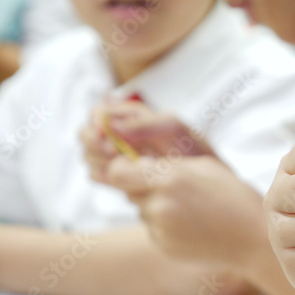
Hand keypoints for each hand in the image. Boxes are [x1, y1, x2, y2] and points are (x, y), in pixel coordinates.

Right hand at [81, 102, 214, 183]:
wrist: (207, 178)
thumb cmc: (195, 148)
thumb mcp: (174, 129)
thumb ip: (143, 124)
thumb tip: (109, 125)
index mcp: (132, 117)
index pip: (98, 113)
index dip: (95, 123)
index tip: (105, 136)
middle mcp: (121, 135)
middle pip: (87, 135)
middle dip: (93, 144)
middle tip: (114, 154)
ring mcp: (120, 157)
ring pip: (90, 156)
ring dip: (99, 161)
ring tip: (124, 167)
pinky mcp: (122, 177)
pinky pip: (99, 176)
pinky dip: (104, 177)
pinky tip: (122, 180)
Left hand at [106, 155, 262, 268]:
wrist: (251, 236)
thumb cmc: (232, 194)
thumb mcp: (204, 165)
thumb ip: (168, 164)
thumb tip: (137, 163)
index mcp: (170, 178)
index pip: (118, 171)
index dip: (121, 169)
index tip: (131, 169)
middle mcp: (160, 204)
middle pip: (129, 192)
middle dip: (143, 188)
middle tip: (174, 190)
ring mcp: (161, 229)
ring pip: (142, 211)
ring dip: (156, 208)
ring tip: (189, 210)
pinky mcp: (163, 246)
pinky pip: (152, 230)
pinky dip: (165, 226)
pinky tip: (191, 226)